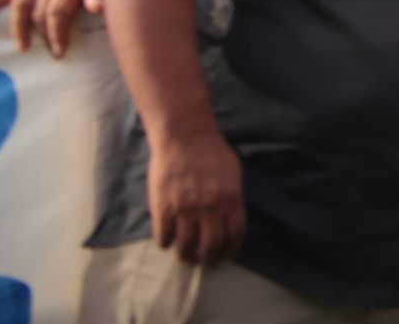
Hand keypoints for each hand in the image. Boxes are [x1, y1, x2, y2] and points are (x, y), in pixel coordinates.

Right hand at [147, 129, 244, 264]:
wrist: (184, 136)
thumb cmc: (211, 151)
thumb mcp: (233, 173)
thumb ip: (232, 197)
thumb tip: (232, 219)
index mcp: (230, 199)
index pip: (234, 235)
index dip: (230, 250)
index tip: (226, 257)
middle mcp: (210, 208)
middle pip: (210, 246)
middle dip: (208, 259)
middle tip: (204, 262)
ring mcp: (185, 209)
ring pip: (186, 245)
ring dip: (186, 255)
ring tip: (185, 256)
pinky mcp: (163, 207)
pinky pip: (164, 236)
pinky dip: (165, 244)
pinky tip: (167, 243)